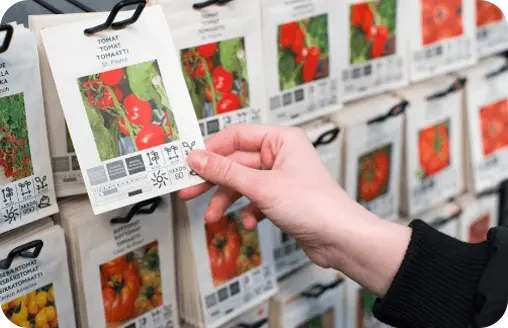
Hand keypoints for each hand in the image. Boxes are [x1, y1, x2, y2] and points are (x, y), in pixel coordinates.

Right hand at [179, 124, 354, 267]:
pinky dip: (248, 211)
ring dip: (227, 200)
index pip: (237, 136)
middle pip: (236, 162)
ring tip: (213, 216)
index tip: (190, 163)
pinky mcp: (282, 198)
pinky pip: (254, 199)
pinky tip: (249, 222)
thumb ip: (226, 172)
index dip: (211, 149)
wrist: (340, 239)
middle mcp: (281, 155)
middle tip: (190, 191)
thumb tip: (197, 158)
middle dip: (214, 180)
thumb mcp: (262, 186)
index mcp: (281, 140)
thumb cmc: (315, 206)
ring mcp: (281, 177)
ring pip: (243, 184)